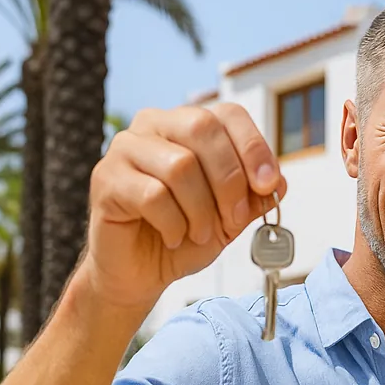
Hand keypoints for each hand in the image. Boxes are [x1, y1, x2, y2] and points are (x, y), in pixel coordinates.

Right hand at [80, 103, 286, 310]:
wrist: (140, 271)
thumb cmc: (185, 235)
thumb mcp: (232, 216)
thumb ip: (255, 196)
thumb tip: (278, 181)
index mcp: (187, 124)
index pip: (227, 113)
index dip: (254, 147)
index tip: (268, 185)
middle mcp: (153, 125)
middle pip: (202, 128)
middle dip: (230, 180)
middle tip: (233, 218)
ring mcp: (125, 149)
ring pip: (180, 165)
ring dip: (202, 210)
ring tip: (201, 233)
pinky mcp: (106, 179)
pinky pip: (153, 195)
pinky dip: (174, 224)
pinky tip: (174, 237)